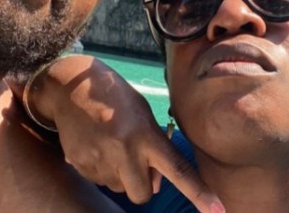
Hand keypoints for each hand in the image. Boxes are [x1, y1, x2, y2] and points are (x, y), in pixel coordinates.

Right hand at [16, 55, 223, 211]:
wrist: (69, 87)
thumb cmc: (115, 99)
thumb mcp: (142, 115)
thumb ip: (153, 149)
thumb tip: (153, 185)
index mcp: (146, 135)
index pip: (178, 169)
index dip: (199, 193)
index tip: (218, 211)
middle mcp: (124, 150)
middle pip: (143, 195)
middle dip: (143, 186)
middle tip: (135, 162)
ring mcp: (100, 160)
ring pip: (119, 189)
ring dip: (120, 175)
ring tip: (110, 143)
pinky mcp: (80, 164)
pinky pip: (98, 181)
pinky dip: (100, 169)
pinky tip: (95, 144)